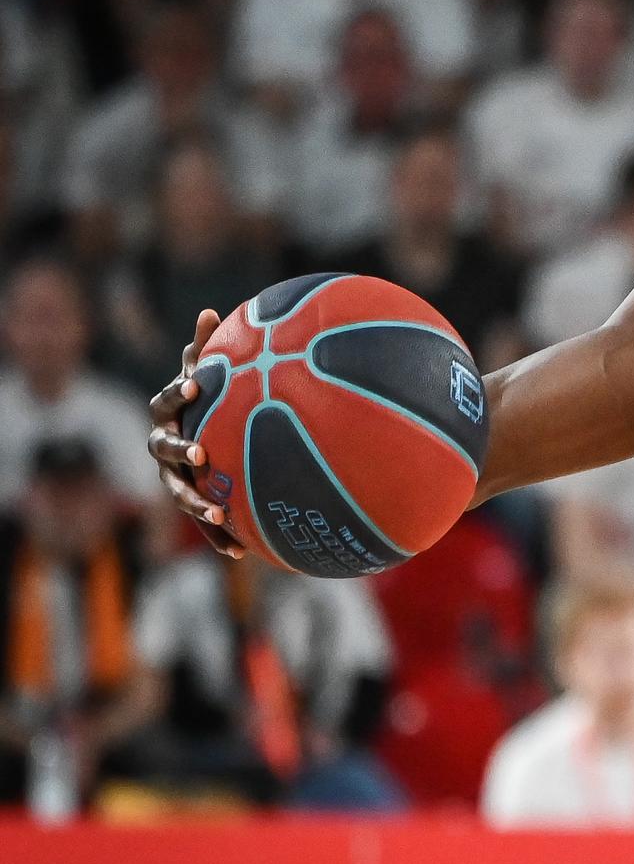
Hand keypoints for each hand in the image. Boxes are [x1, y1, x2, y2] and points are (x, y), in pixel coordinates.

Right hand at [147, 308, 243, 558]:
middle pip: (162, 449)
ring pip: (177, 492)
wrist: (196, 438)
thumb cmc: (204, 400)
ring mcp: (171, 476)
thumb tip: (209, 311)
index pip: (167, 400)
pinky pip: (202, 520)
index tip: (195, 387)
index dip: (178, 393)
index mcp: (168, 413)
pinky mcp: (190, 500)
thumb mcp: (205, 374)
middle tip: (200, 454)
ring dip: (196, 503)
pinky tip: (240, 552)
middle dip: (179, 452)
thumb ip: (205, 349)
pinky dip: (218, 536)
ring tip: (217, 513)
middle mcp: (162, 445)